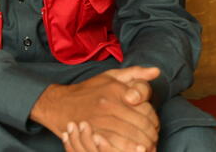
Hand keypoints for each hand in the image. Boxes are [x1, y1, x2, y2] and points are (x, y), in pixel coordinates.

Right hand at [33, 66, 160, 151]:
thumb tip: (156, 71)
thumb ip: (136, 73)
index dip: (155, 121)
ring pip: (131, 137)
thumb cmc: (88, 90)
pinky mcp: (92, 134)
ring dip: (143, 146)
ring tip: (147, 148)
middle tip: (153, 141)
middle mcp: (109, 105)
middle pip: (141, 125)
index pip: (146, 109)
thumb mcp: (111, 76)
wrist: (59, 104)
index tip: (155, 127)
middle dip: (151, 136)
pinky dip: (127, 150)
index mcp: (117, 90)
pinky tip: (134, 150)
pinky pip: (115, 145)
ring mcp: (100, 121)